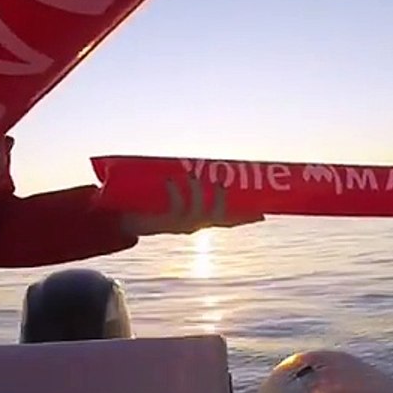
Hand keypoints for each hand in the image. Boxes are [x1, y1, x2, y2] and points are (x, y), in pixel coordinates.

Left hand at [120, 177, 264, 236]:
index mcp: (201, 222)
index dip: (246, 219)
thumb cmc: (155, 207)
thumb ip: (191, 188)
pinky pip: (174, 206)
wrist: (130, 223)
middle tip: (221, 183)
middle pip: (217, 218)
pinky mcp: (165, 222)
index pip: (228, 221)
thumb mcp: (178, 200)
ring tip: (194, 175)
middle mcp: (194, 226)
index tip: (263, 215)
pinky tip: (170, 179)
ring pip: (198, 211)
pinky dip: (174, 190)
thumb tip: (199, 165)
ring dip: (198, 192)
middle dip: (222, 201)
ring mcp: (180, 226)